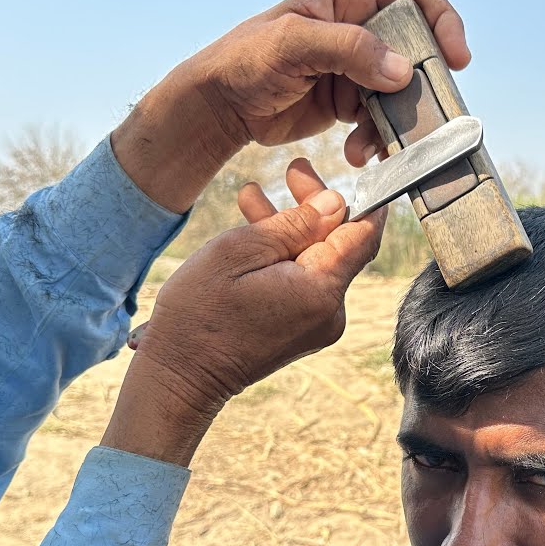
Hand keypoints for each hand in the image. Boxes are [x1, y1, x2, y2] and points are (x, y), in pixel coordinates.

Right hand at [100, 164, 386, 465]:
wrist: (180, 376)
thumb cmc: (199, 312)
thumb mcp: (238, 251)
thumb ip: (293, 224)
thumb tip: (336, 203)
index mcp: (320, 290)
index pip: (364, 233)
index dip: (360, 196)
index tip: (345, 169)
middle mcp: (331, 311)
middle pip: (341, 244)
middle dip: (317, 206)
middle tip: (293, 169)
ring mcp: (318, 324)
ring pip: (318, 260)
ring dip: (291, 227)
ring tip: (252, 194)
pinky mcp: (302, 330)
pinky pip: (304, 281)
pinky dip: (284, 255)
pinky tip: (254, 231)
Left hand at [110, 0, 470, 213]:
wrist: (221, 106)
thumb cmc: (245, 61)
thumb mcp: (293, 45)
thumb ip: (348, 49)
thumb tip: (401, 70)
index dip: (443, 22)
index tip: (455, 58)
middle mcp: (359, 25)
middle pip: (416, 49)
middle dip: (419, 86)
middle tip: (422, 115)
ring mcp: (357, 65)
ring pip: (402, 91)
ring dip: (395, 121)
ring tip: (373, 144)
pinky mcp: (350, 100)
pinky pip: (382, 118)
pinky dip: (376, 138)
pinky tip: (357, 151)